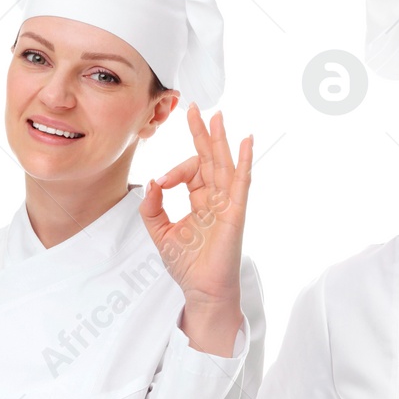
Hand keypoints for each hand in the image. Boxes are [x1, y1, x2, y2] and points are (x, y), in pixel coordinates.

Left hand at [139, 104, 253, 310]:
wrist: (202, 290)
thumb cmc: (187, 265)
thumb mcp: (160, 232)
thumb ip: (152, 206)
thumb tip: (152, 181)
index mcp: (201, 201)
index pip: (191, 172)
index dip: (174, 171)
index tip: (160, 182)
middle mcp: (216, 199)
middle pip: (210, 158)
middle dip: (201, 133)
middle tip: (193, 108)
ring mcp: (228, 204)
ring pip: (223, 164)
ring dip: (220, 139)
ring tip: (216, 115)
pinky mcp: (236, 213)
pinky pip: (241, 182)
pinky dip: (244, 161)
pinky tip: (246, 141)